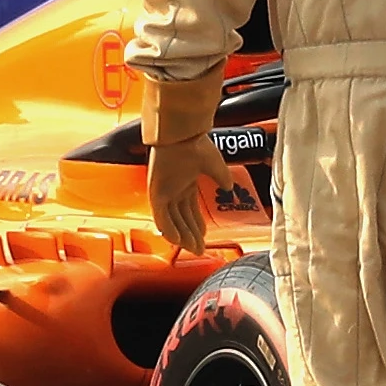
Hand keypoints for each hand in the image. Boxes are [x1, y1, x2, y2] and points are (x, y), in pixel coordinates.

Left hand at [142, 71, 227, 252]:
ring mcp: (164, 191)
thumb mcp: (215, 165)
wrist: (182, 135)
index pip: (191, 210)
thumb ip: (222, 178)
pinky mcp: (156, 192)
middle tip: (200, 250)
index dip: (198, 225)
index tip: (204, 237)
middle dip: (192, 235)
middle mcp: (174, 189)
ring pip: (173, 221)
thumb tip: (230, 187)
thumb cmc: (195, 143)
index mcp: (185, 182)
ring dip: (183, 236)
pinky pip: (161, 216)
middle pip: (182, 219)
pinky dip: (169, 229)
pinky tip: (177, 241)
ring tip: (193, 250)